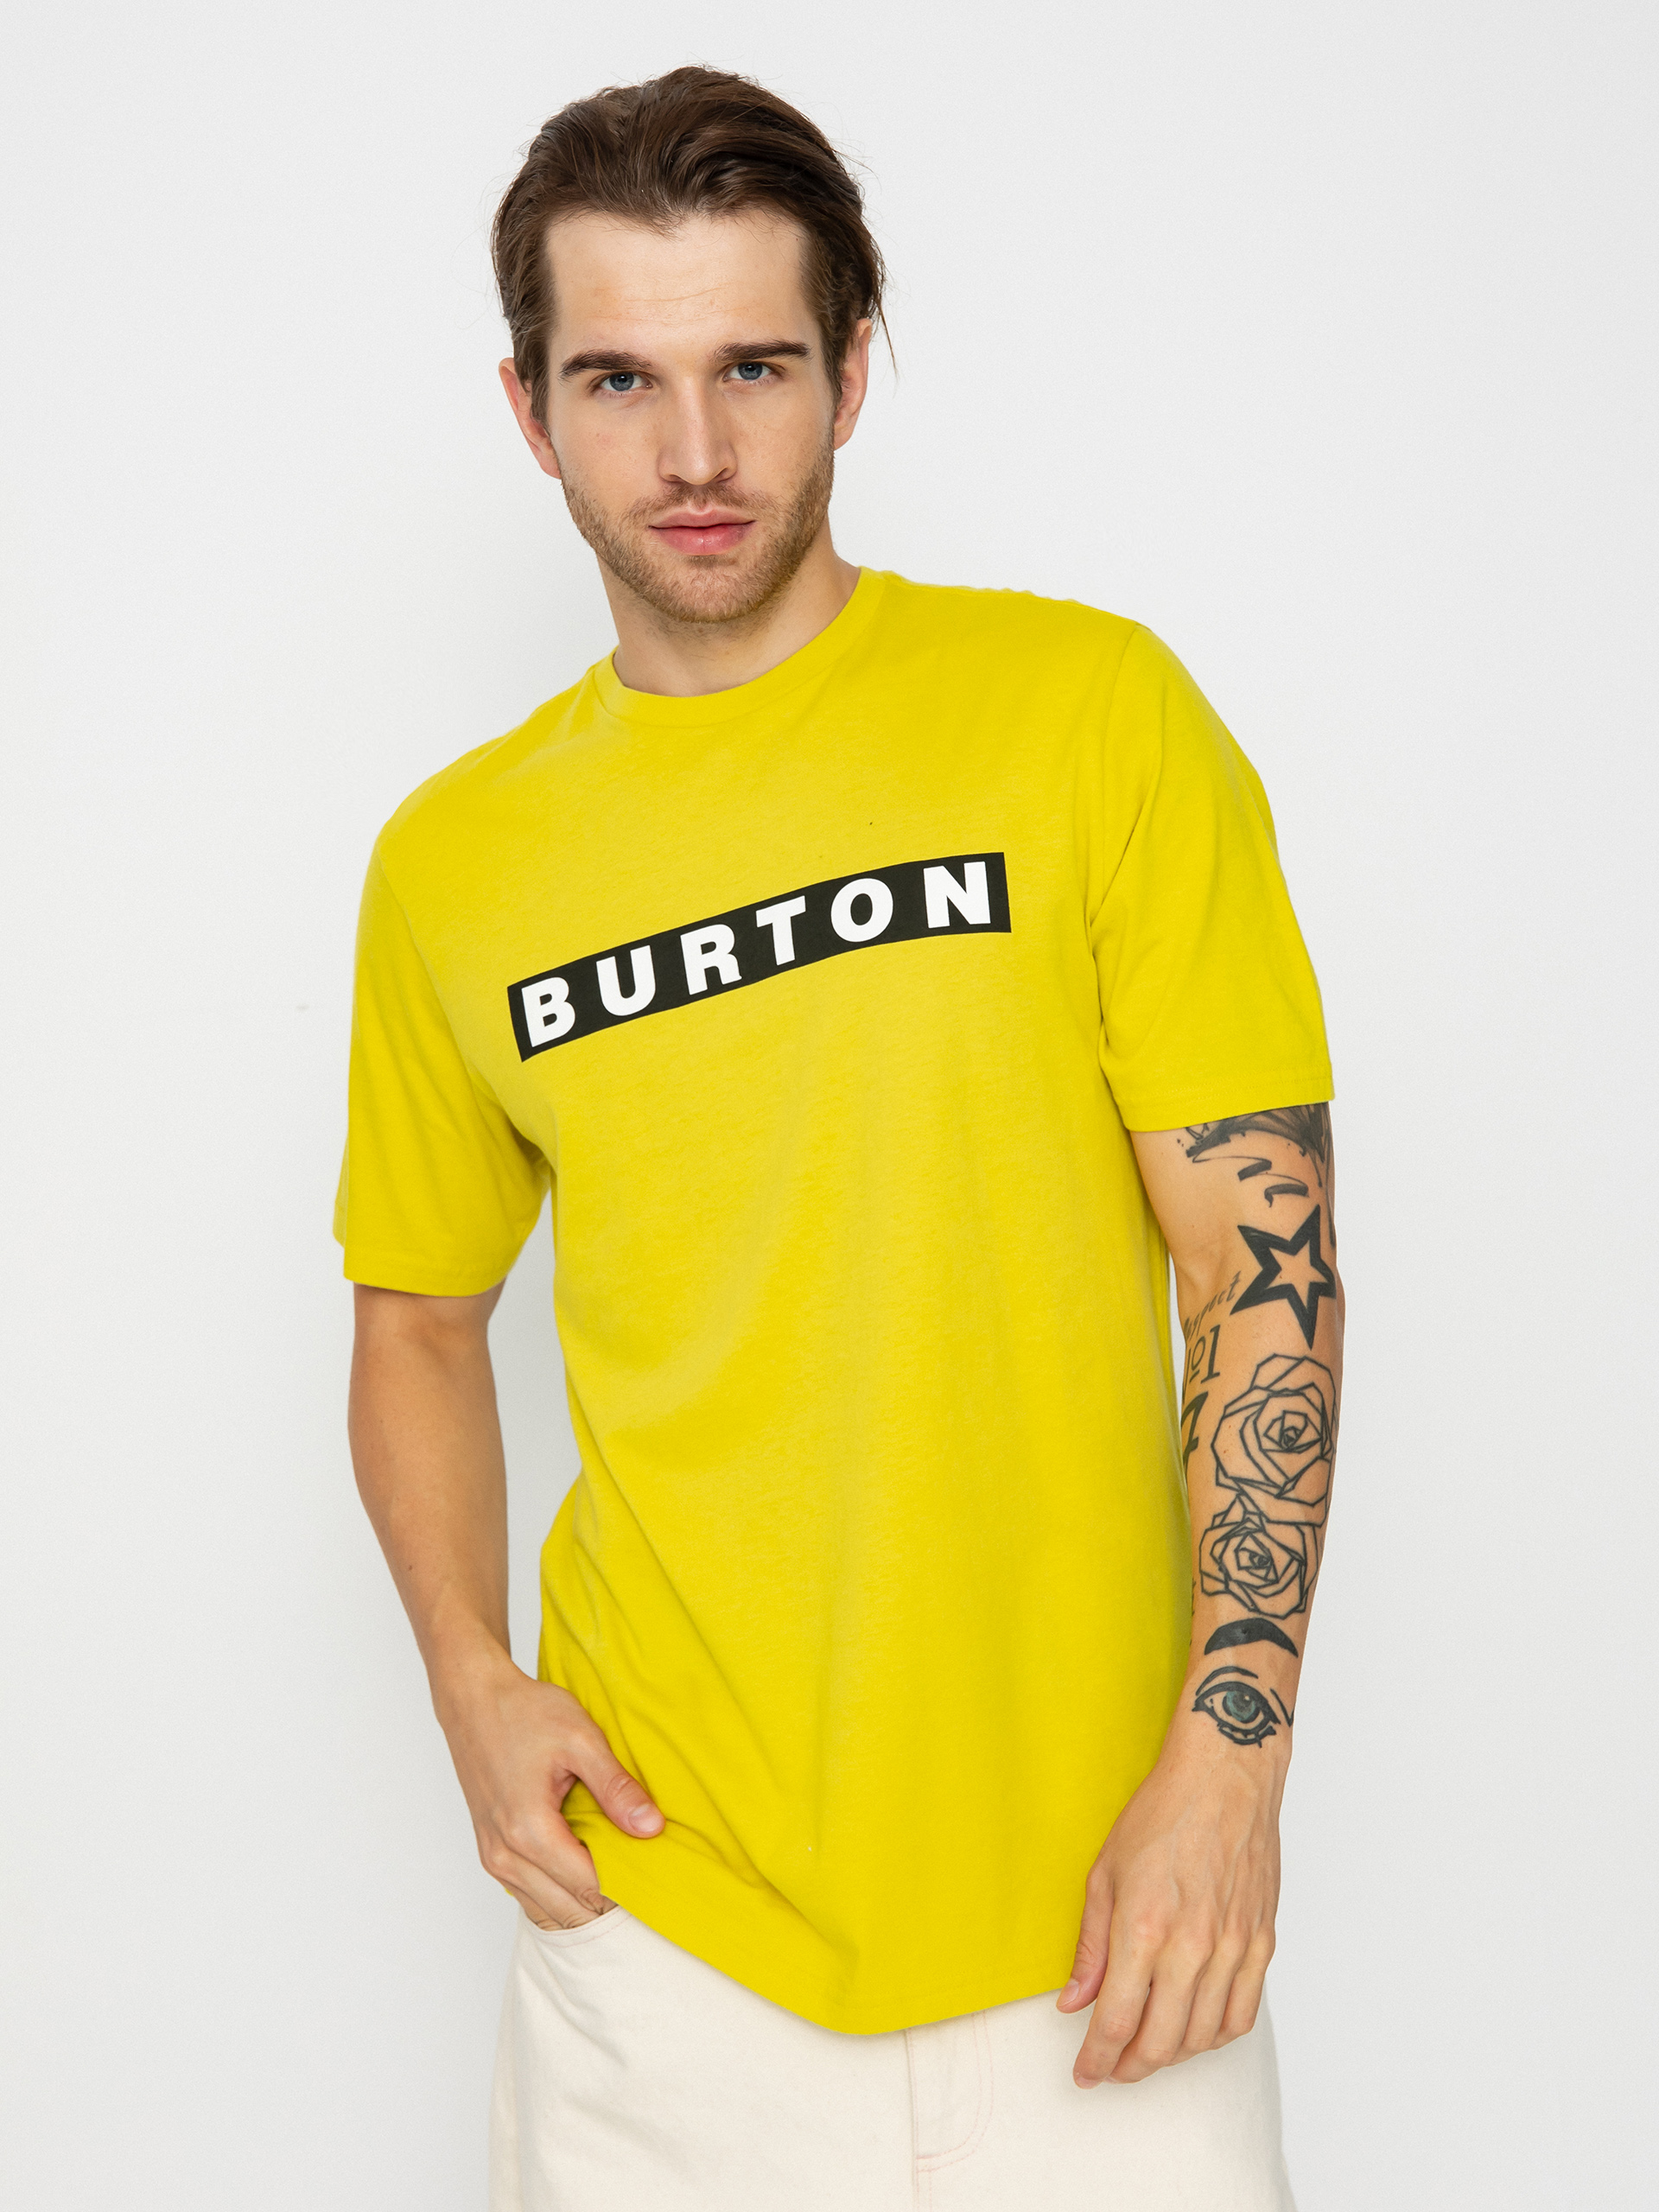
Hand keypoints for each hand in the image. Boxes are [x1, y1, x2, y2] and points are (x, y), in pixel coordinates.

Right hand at [436, 1649, 662, 1929]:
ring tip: (620, 1875)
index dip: (628, 1885)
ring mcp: (494, 1858)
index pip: (590, 1886)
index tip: (657, 1872)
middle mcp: (505, 1855)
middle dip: (610, 1900)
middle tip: (646, 1877)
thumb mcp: (581, 1740)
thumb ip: (616, 1787)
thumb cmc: (523, 1712)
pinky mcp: (491, 1853)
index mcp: (529, 1830)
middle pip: (571, 1909)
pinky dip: (560, 1893)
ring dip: (585, 1901)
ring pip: (549, 1910)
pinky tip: (585, 1870)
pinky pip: (530, 1894)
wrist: (474, 1699)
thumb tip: (652, 1827)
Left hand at [1056, 1731, 1283, 2083]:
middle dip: (1129, 2067)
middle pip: (1160, 2042)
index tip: (1085, 2073)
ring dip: (1171, 2055)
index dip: (1096, 2059)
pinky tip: (1195, 2029)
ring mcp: (1232, 1947)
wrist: (1224, 1778)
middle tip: (1112, 2067)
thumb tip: (1073, 2001)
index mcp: (1144, 1928)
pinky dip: (1216, 2036)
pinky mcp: (1261, 1942)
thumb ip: (1091, 1947)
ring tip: (1149, 2047)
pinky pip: (1242, 2015)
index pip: (1116, 2022)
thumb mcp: (1104, 1873)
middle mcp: (1191, 1946)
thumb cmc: (1162, 1814)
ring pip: (1203, 2037)